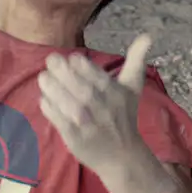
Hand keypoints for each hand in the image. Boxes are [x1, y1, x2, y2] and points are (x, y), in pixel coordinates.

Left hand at [38, 35, 161, 184]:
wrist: (123, 157)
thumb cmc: (124, 117)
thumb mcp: (132, 88)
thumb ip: (136, 61)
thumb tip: (148, 35)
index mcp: (117, 95)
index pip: (99, 78)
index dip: (83, 66)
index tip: (72, 58)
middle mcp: (104, 109)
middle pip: (82, 89)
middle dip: (64, 73)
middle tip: (50, 60)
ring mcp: (90, 125)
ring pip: (69, 105)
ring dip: (54, 89)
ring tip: (43, 77)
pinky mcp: (76, 139)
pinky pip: (61, 122)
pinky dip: (51, 109)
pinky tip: (44, 99)